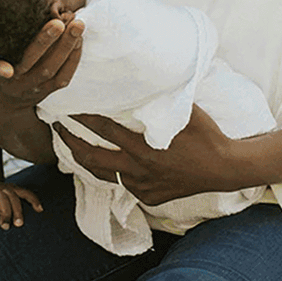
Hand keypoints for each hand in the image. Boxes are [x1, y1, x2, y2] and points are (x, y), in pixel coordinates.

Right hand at [0, 14, 83, 112]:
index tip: (5, 69)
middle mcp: (14, 85)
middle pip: (32, 66)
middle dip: (45, 43)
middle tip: (58, 22)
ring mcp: (33, 90)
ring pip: (52, 71)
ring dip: (67, 47)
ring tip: (78, 25)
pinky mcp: (46, 92)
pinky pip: (63, 78)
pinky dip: (74, 58)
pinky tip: (80, 39)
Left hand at [0, 177, 43, 229]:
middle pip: (3, 198)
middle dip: (5, 212)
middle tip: (6, 227)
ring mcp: (6, 189)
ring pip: (15, 197)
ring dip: (18, 210)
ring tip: (19, 224)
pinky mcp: (14, 190)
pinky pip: (26, 193)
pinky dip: (34, 200)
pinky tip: (40, 210)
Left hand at [55, 106, 236, 205]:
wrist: (224, 168)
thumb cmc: (206, 136)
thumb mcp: (183, 113)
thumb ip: (159, 102)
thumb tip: (140, 83)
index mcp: (143, 148)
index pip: (103, 131)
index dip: (82, 118)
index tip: (67, 108)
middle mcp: (138, 170)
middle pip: (91, 158)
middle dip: (70, 143)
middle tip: (58, 128)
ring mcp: (141, 187)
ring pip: (103, 175)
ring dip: (86, 161)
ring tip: (74, 146)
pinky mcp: (148, 197)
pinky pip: (124, 184)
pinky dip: (114, 173)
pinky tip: (108, 162)